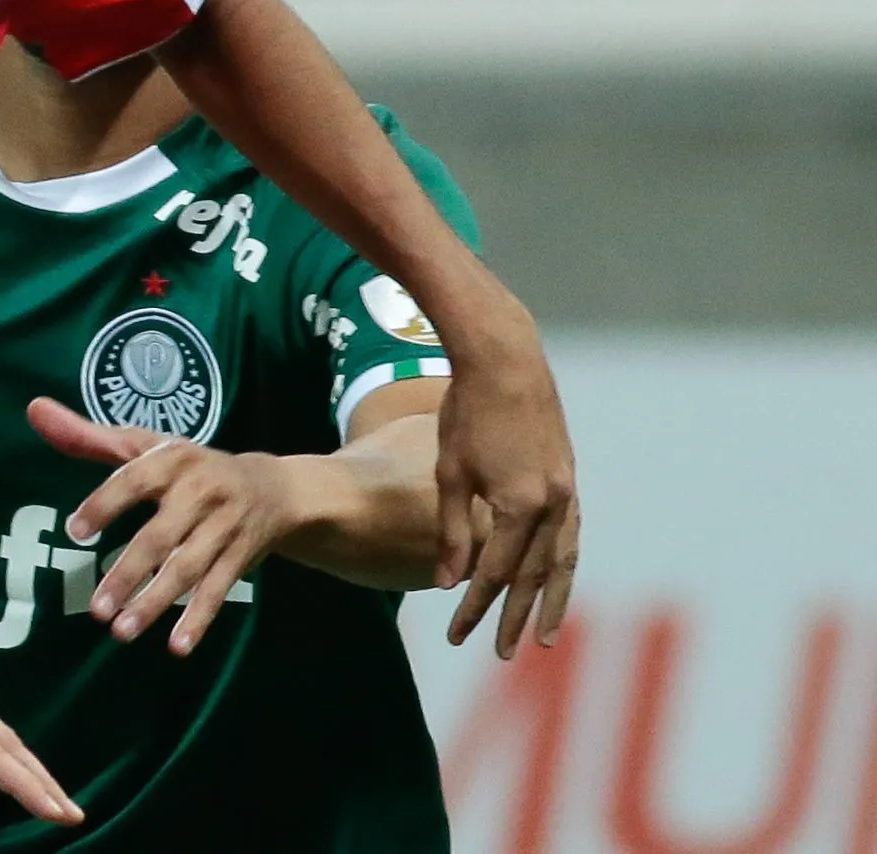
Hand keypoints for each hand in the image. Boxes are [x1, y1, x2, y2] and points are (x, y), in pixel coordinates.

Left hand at [34, 399, 303, 654]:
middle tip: (97, 608)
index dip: (106, 503)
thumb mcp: (147, 446)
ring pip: (188, 569)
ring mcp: (224, 528)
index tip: (75, 531)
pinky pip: (218, 591)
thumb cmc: (191, 467)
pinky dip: (199, 620)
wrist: (275, 489)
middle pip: (162, 536)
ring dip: (156, 602)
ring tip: (121, 631)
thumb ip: (88, 435)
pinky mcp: (240, 558)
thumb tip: (34, 409)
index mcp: (173, 460)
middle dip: (129, 572)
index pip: (136, 480)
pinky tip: (177, 647)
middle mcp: (201, 492)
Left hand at [434, 345, 576, 657]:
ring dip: (551, 600)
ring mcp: (566, 492)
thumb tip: (448, 584)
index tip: (457, 634)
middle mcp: (552, 504)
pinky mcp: (568, 479)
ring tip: (543, 636)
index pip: (494, 573)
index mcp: (519, 505)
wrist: (506, 362)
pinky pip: (569, 534)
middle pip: (533, 576)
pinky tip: (553, 581)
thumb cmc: (466, 413)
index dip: (475, 608)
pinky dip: (561, 564)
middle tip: (504, 654)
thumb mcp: (449, 473)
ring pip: (561, 561)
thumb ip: (452, 531)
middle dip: (516, 617)